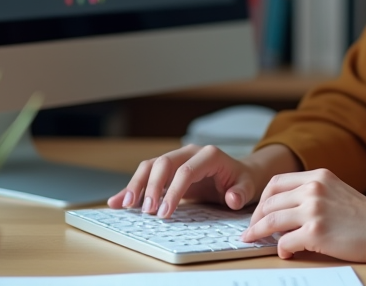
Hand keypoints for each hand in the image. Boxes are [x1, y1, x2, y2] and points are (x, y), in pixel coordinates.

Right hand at [108, 144, 263, 216]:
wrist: (239, 173)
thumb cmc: (242, 181)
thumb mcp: (248, 187)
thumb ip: (241, 193)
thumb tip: (231, 198)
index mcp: (209, 155)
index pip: (186, 170)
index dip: (173, 192)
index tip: (165, 214)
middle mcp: (189, 152)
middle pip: (163, 164)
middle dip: (152, 188)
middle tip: (147, 212)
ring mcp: (177, 159)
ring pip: (150, 166)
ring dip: (136, 185)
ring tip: (125, 206)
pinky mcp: (167, 170)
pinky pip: (146, 174)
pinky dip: (131, 187)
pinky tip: (117, 201)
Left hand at [242, 169, 365, 261]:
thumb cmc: (365, 217)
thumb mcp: (337, 191)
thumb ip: (313, 193)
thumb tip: (286, 209)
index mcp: (318, 176)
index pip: (276, 182)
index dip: (263, 199)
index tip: (259, 212)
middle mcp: (314, 188)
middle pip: (270, 202)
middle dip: (256, 218)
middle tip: (251, 229)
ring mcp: (314, 210)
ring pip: (271, 220)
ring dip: (258, 232)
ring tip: (253, 240)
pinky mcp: (316, 232)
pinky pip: (285, 241)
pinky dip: (281, 249)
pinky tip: (285, 252)